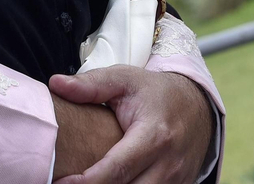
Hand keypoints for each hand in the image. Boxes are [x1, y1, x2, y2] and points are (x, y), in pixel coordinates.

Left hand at [48, 66, 213, 183]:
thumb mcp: (124, 79)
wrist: (197, 106)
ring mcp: (178, 180)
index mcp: (155, 135)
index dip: (87, 182)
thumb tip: (56, 84)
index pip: (117, 169)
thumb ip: (91, 84)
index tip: (60, 183)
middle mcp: (169, 164)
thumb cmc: (154, 92)